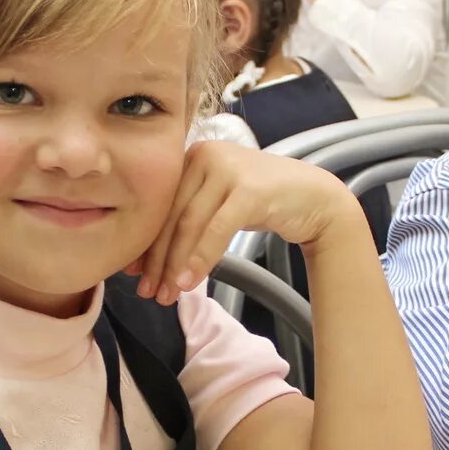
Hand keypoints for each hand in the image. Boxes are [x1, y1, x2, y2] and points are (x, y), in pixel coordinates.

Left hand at [132, 140, 358, 305]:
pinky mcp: (249, 189)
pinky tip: (189, 282)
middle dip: (157, 258)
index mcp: (191, 156)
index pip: (160, 205)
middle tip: (148, 291)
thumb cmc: (262, 202)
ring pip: (189, 224)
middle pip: (171, 215)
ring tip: (167, 294)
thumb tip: (149, 257)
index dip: (145, 241)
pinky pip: (216, 229)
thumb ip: (187, 218)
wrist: (315, 197)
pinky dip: (200, 258)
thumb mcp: (218, 204)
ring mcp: (228, 169)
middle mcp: (205, 155)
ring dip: (175, 263)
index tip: (133, 273)